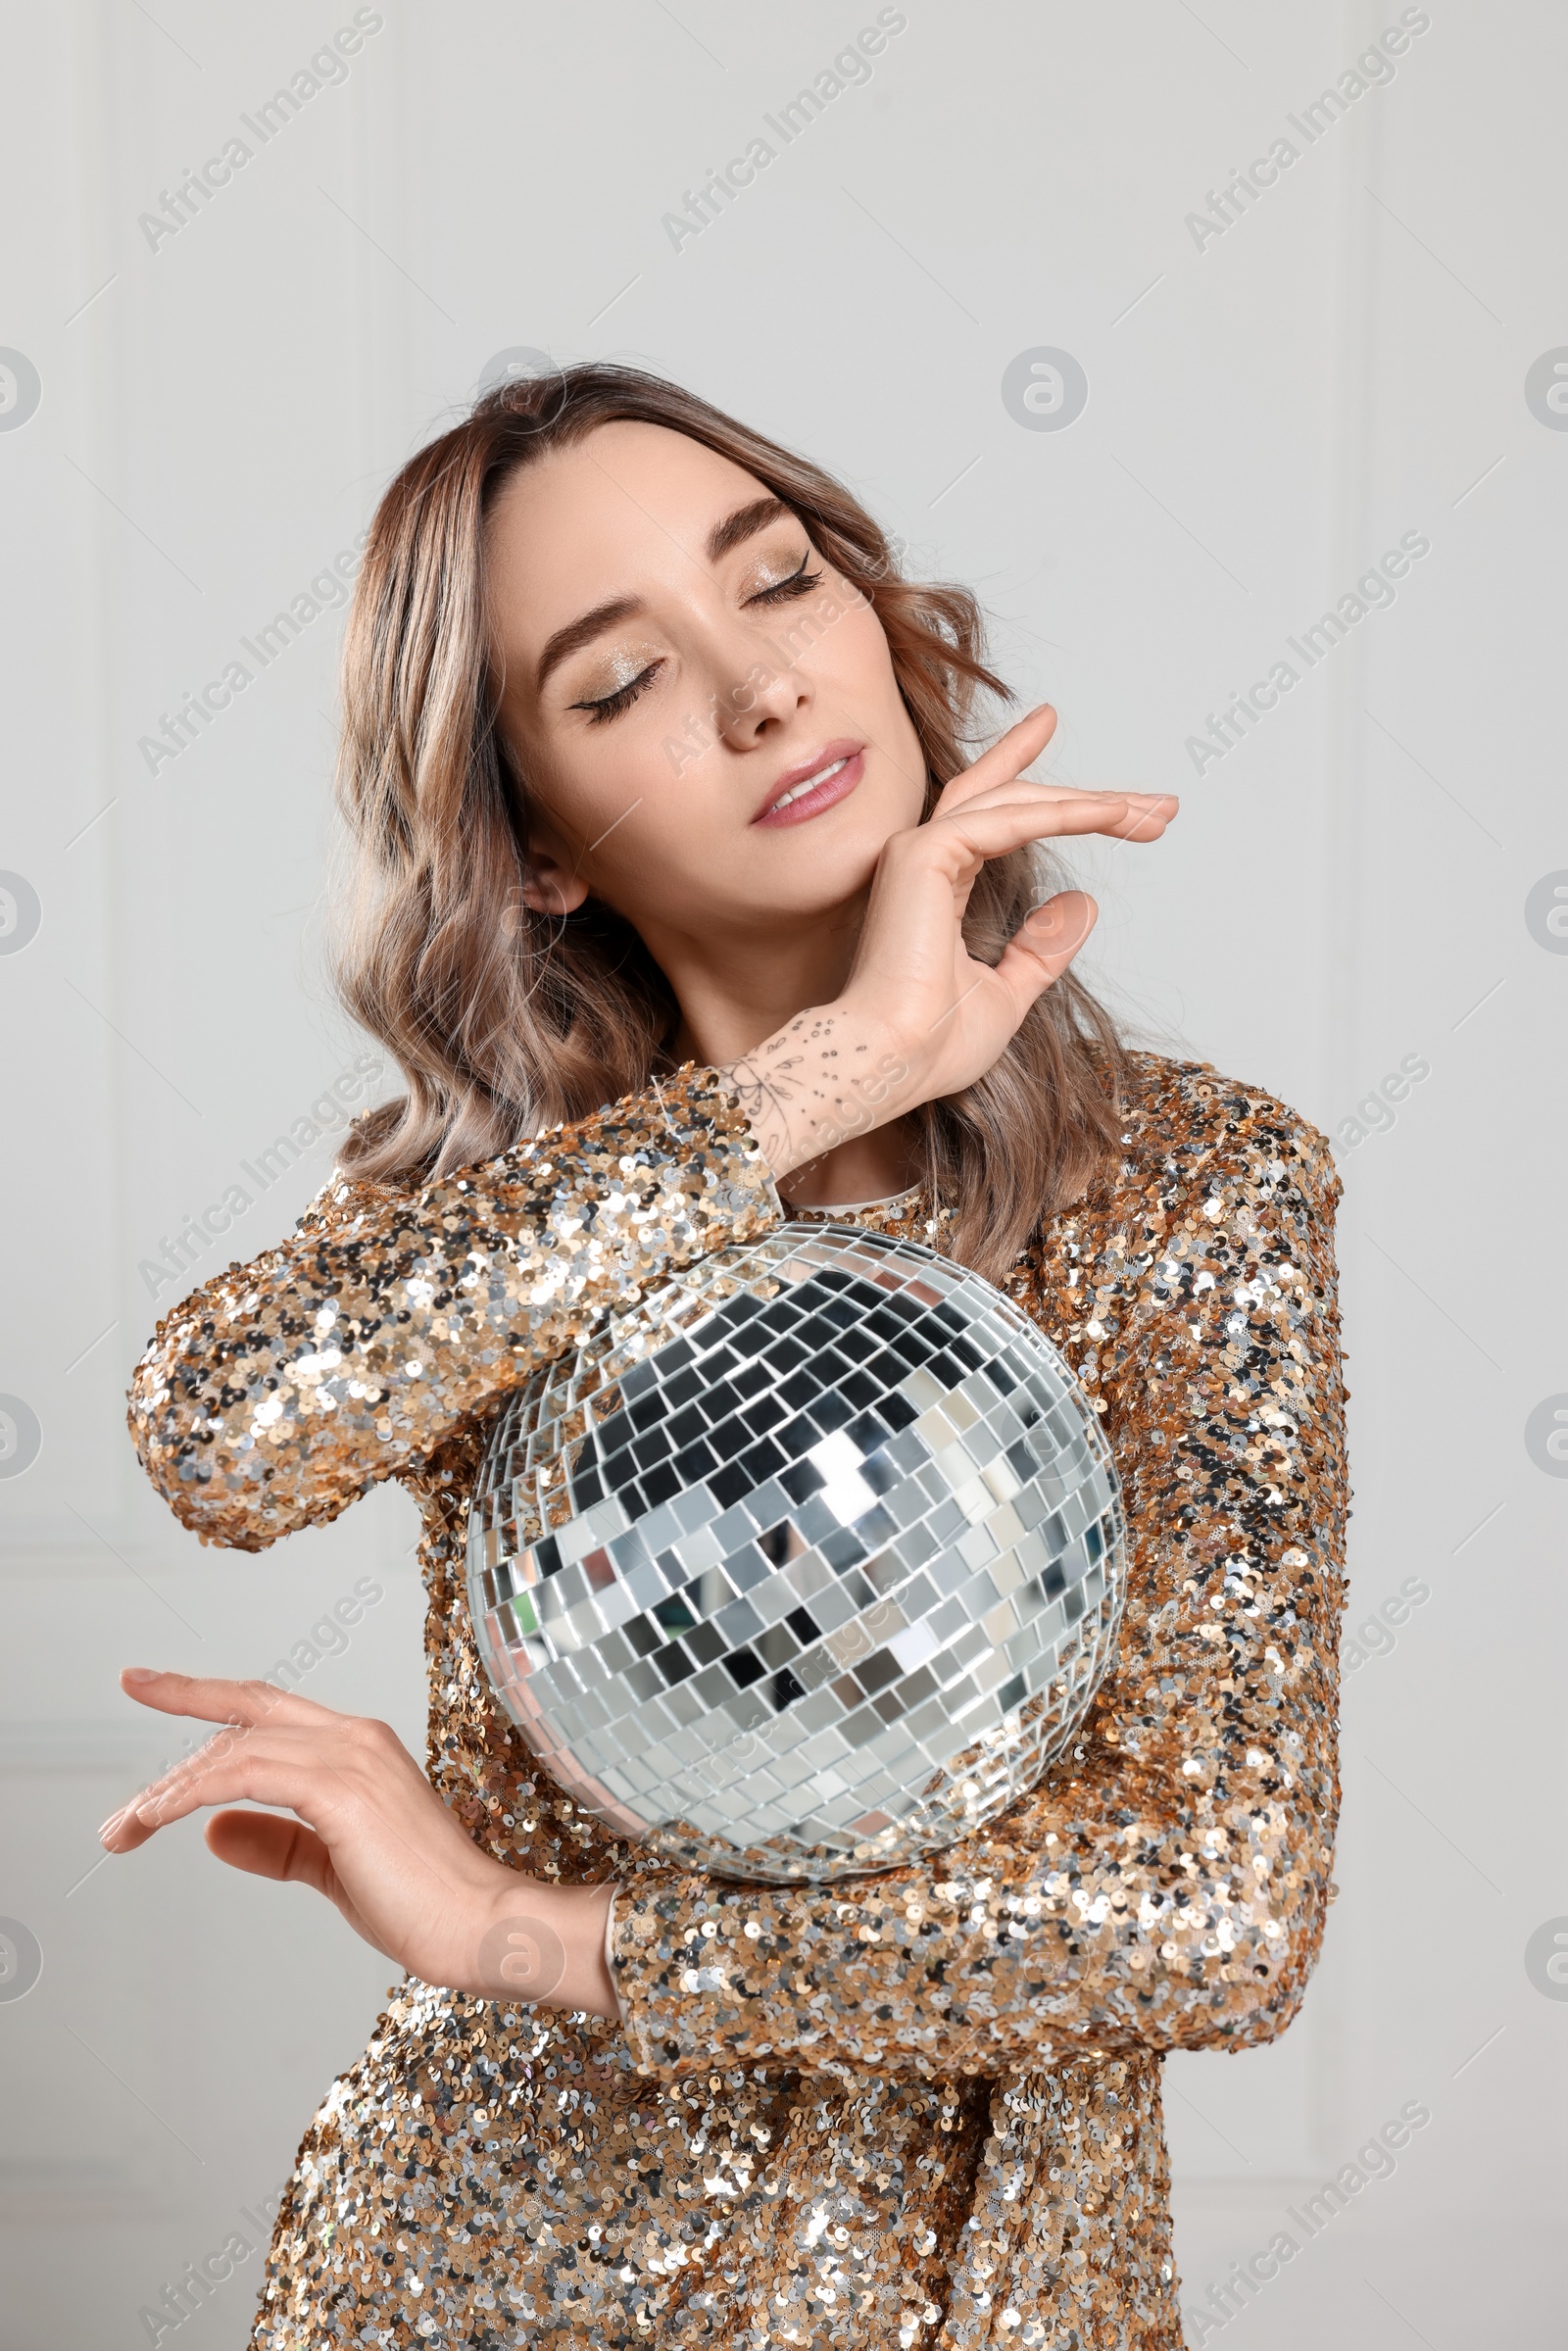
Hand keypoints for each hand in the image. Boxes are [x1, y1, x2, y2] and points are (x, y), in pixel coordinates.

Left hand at [100, 1668, 617, 2014]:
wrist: (480, 1926)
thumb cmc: (421, 1904)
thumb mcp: (333, 1868)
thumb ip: (277, 1844)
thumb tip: (213, 1831)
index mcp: (359, 1749)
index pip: (268, 1710)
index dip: (206, 1695)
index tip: (150, 1683)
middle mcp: (355, 1738)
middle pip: (246, 1709)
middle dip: (178, 1707)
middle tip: (125, 1726)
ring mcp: (351, 1758)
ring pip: (236, 1746)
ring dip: (170, 1786)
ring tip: (127, 1826)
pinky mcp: (342, 1790)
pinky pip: (246, 1775)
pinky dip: (194, 1792)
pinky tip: (161, 1817)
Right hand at [725, 705, 1177, 1178]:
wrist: (890, 1063)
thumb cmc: (931, 1045)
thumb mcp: (1007, 994)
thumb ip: (1041, 949)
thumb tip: (1085, 903)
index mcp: (932, 885)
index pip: (984, 810)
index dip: (1019, 765)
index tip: (1051, 726)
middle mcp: (920, 858)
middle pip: (1012, 799)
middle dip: (1087, 798)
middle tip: (1156, 804)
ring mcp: (918, 851)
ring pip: (1018, 802)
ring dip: (1093, 804)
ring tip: (1154, 813)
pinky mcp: (926, 854)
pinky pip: (1015, 820)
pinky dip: (1071, 815)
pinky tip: (1116, 817)